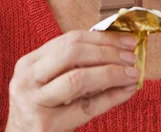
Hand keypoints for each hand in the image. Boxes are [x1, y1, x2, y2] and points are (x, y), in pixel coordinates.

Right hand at [5, 30, 139, 131]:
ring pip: (78, 78)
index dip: (102, 38)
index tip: (127, 40)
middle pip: (73, 54)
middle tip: (131, 56)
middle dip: (107, 52)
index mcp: (29, 62)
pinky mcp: (45, 124)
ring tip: (132, 73)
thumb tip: (119, 50)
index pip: (70, 39)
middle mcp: (27, 79)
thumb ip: (75, 65)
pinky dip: (111, 97)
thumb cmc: (41, 110)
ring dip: (111, 73)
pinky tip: (127, 91)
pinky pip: (86, 107)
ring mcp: (34, 101)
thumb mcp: (50, 82)